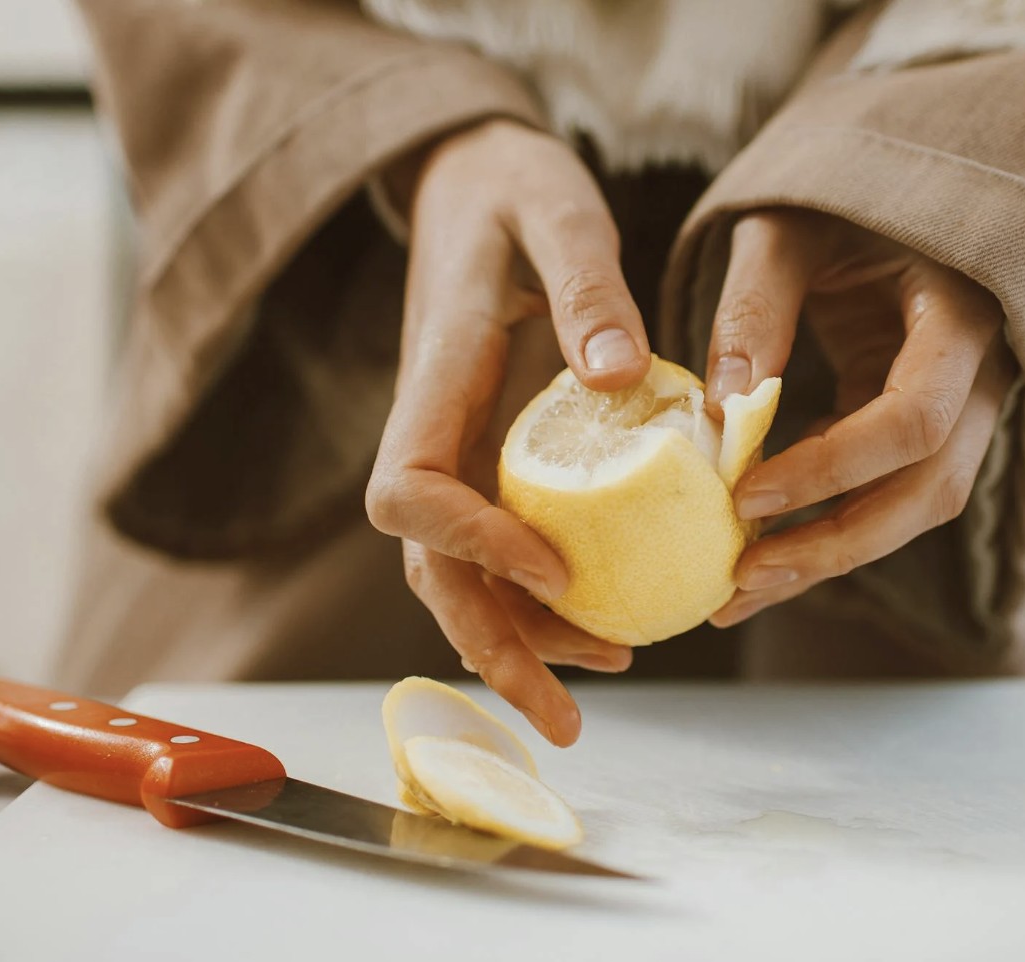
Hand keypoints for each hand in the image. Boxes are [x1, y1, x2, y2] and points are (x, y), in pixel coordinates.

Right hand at [365, 120, 648, 745]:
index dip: (472, 546)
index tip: (557, 571)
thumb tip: (616, 374)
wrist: (469, 179)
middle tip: (566, 719)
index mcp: (435, 379)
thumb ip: (585, 284)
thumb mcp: (556, 211)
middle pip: (431, 570)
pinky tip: (606, 620)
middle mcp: (431, 432)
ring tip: (610, 675)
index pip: (409, 492)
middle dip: (492, 650)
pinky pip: (496, 549)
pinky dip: (541, 600)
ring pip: (461, 576)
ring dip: (520, 642)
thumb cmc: (511, 189)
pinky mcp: (484, 459)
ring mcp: (454, 452)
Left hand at [703, 209, 1015, 628]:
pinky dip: (826, 525)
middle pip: (934, 490)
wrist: (885, 185)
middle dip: (837, 544)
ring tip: (739, 592)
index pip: (917, 419)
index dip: (835, 468)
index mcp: (960, 313)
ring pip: (916, 507)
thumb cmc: (835, 192)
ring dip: (831, 554)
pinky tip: (758, 549)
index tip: (746, 495)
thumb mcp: (785, 228)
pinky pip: (886, 490)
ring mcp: (959, 404)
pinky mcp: (921, 423)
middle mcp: (980, 373)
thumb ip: (756, 307)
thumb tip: (725, 413)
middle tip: (742, 579)